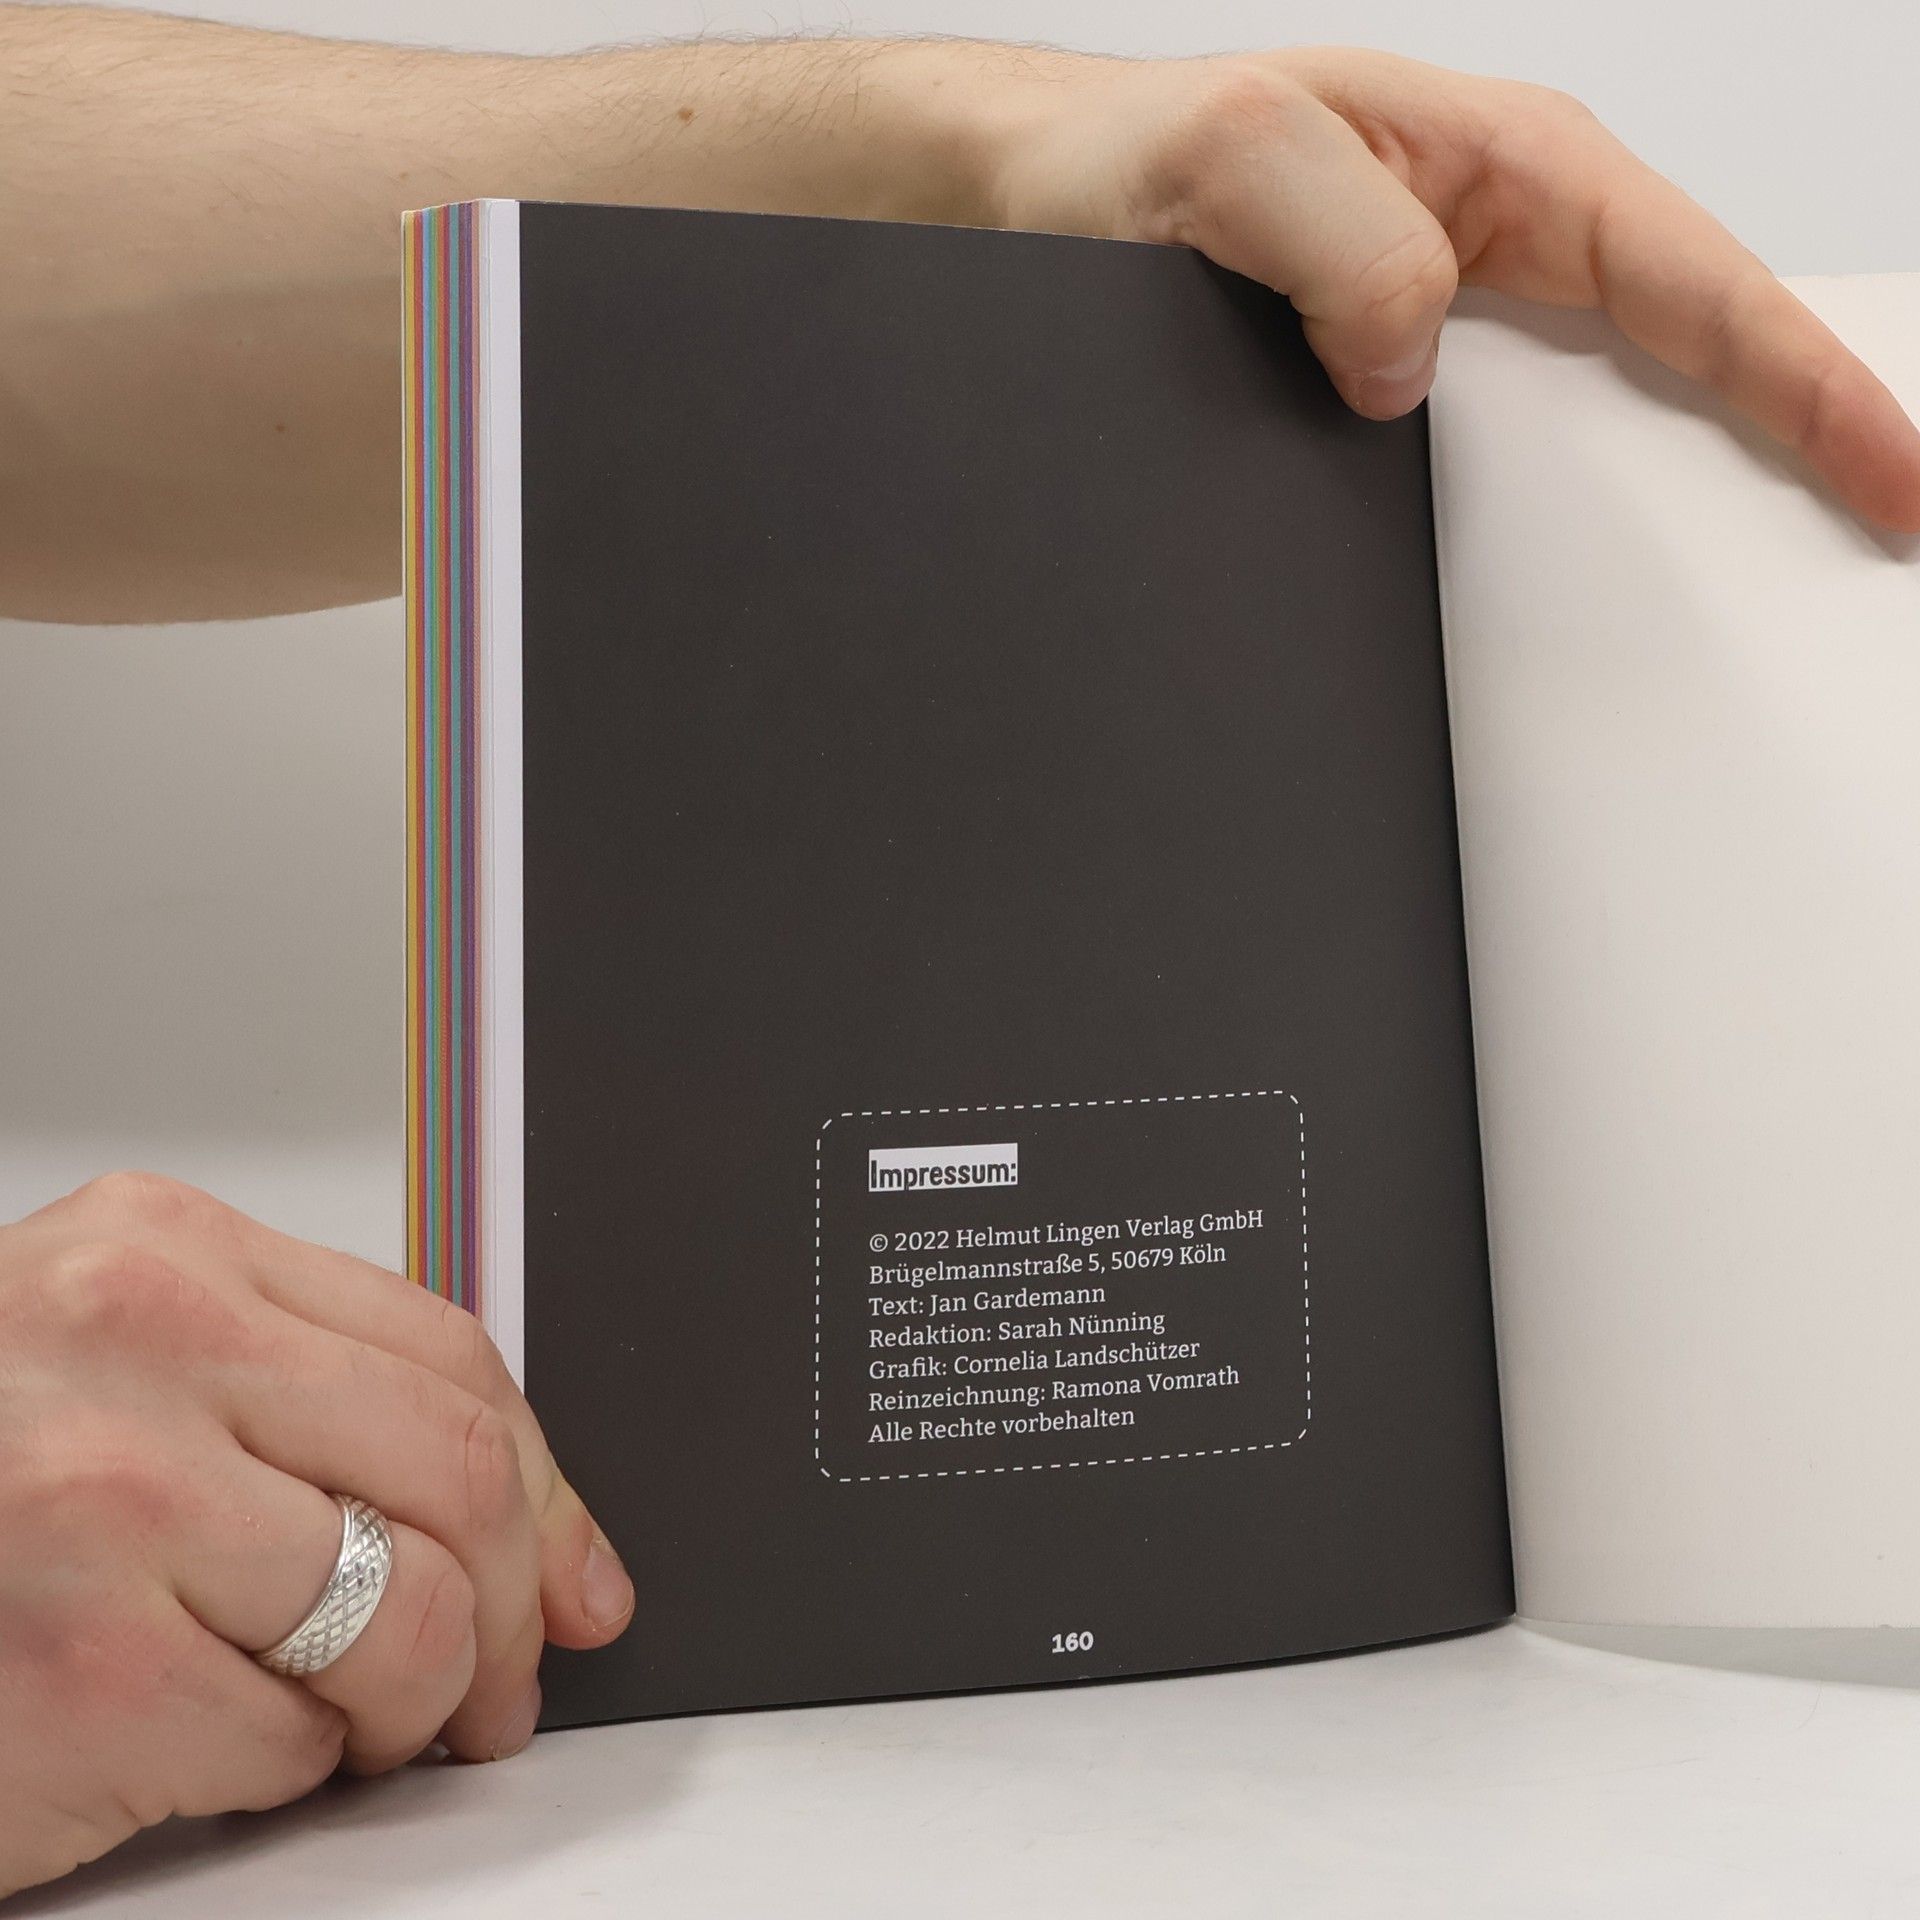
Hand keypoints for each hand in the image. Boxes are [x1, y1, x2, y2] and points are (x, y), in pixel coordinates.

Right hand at [0, 1172, 633, 1897]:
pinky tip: (206, 1744)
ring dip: (415, 1704)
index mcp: (165, 1253)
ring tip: (367, 1725)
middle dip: (520, 1606)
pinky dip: (283, 1769)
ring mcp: (106, 1504)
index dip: (544, 1484)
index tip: (577, 1573)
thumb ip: (307, 1405)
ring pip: (409, 1617)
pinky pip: (289, 1740)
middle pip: (456, 1473)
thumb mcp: (121, 1375)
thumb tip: (537, 1528)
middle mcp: (137, 1347)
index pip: (447, 1354)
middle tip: (507, 1681)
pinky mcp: (83, 1672)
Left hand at [989, 47, 1919, 531]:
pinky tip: (1564, 578)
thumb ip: (1347, 244)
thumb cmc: (1115, 155)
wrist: (1018, 203)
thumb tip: (1413, 359)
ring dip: (1670, 493)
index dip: (1811, 386)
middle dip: (1786, 442)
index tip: (1893, 476)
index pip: (1701, 284)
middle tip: (1861, 543)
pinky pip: (1493, 454)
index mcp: (1502, 169)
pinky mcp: (1380, 383)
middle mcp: (1489, 241)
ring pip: (1595, 413)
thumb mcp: (1231, 157)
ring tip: (1747, 588)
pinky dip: (1545, 512)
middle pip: (1687, 351)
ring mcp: (1442, 319)